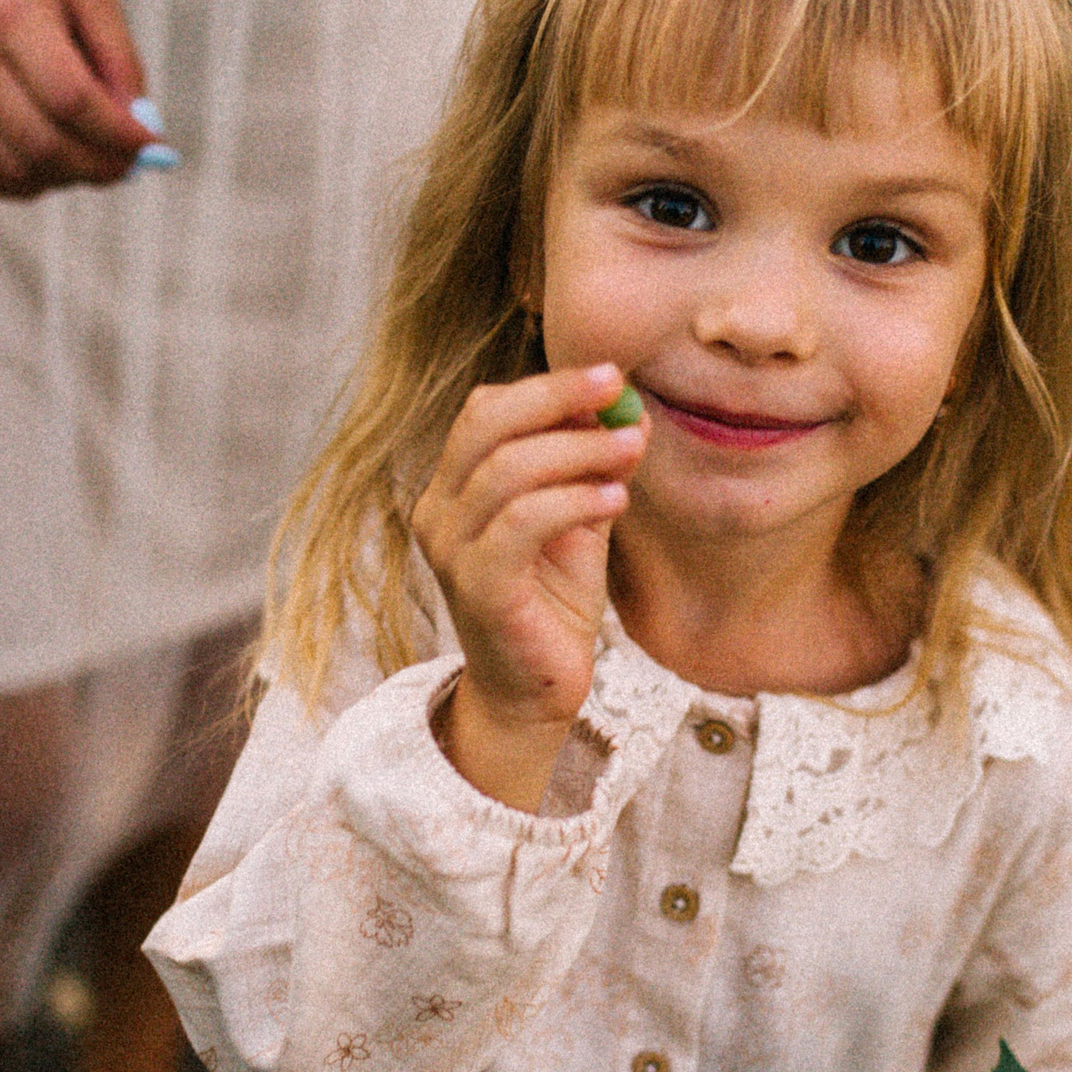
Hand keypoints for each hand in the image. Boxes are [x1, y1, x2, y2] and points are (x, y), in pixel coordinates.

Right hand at [0, 0, 155, 197]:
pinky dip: (25, 183)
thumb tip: (139, 129)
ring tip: (90, 159)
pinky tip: (51, 163)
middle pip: (40, 143)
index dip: (117, 134)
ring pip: (12, 170)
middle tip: (127, 165)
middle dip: (97, 167)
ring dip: (64, 179)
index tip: (151, 144)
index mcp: (12, 14)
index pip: (70, 99)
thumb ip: (120, 60)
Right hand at [409, 364, 648, 811]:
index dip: (546, 388)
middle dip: (557, 397)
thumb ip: (591, 469)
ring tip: (632, 450)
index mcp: (455, 489)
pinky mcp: (478, 589)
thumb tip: (629, 411)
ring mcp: (452, 552)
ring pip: (509, 470)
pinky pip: (523, 523)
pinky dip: (574, 501)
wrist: (535, 693)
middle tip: (617, 387)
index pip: (485, 412)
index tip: (609, 378)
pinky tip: (616, 498)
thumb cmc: (553, 604)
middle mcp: (439, 513)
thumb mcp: (577, 522)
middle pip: (487, 424)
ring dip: (580, 451)